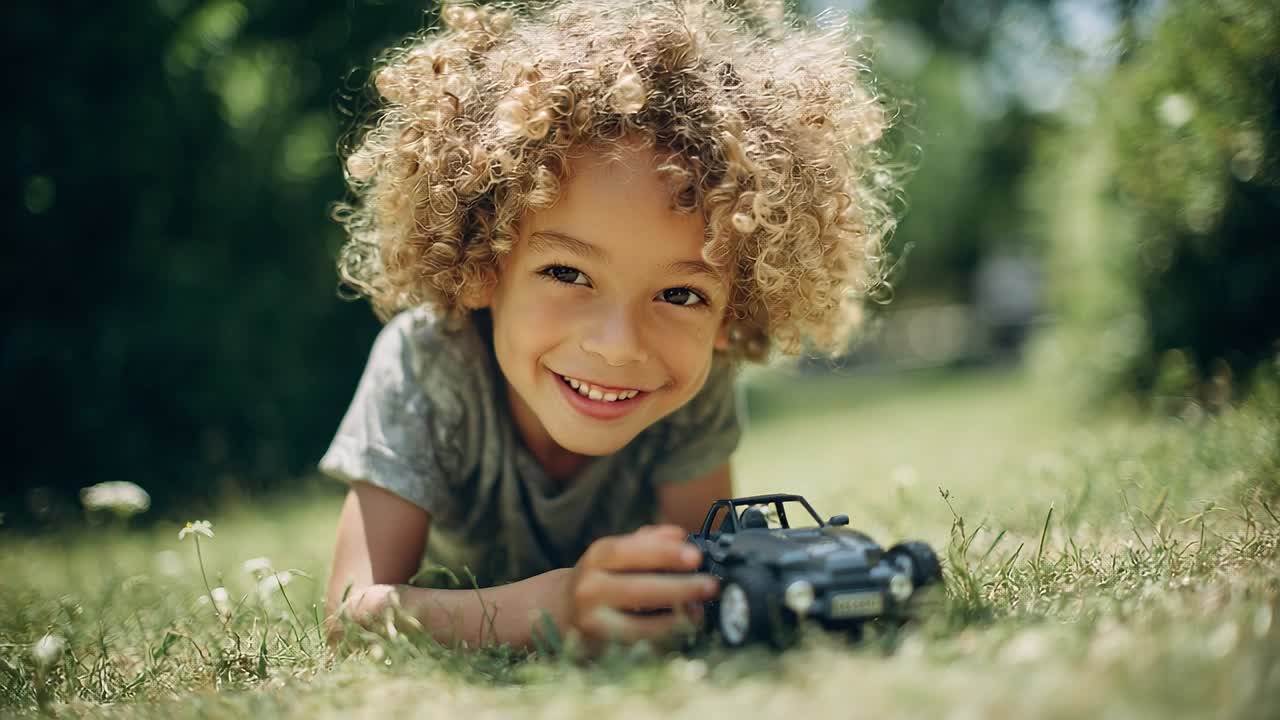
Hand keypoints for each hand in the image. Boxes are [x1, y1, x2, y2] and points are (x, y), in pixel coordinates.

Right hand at [560, 524, 718, 647]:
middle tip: (709, 586)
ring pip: (638, 623)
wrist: (564, 609)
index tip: (695, 556)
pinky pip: (637, 642)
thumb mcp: (619, 552)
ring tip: (699, 611)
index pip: (631, 551)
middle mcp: (590, 586)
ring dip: (675, 619)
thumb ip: (648, 541)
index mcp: (599, 556)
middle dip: (679, 588)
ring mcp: (592, 619)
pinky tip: (681, 628)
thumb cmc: (602, 576)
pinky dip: (662, 636)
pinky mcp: (600, 645)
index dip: (664, 554)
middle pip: (637, 589)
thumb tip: (679, 535)